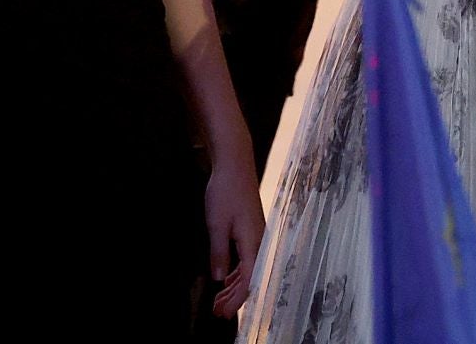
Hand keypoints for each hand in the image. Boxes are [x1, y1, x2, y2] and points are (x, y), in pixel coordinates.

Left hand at [205, 149, 264, 318]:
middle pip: (251, 278)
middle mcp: (259, 241)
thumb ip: (219, 253)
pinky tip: (226, 277)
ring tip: (219, 299)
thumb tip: (219, 279)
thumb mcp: (216, 225)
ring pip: (249, 269)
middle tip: (218, 312)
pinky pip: (247, 257)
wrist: (235, 163)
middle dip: (234, 298)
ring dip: (234, 286)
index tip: (223, 313)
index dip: (236, 300)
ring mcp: (256, 235)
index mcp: (253, 242)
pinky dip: (236, 272)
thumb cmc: (225, 192)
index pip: (248, 280)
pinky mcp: (251, 229)